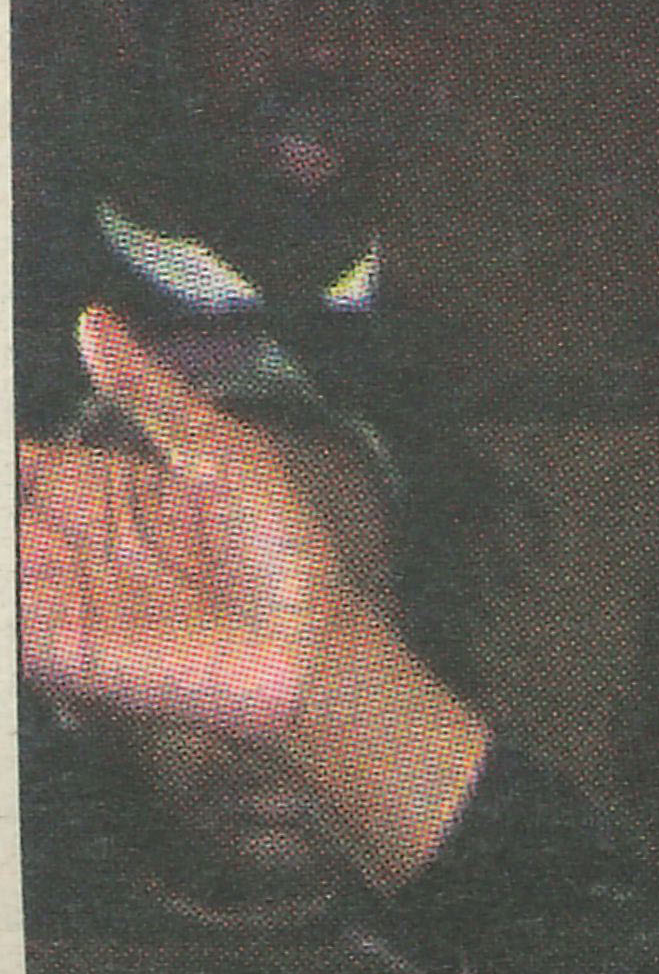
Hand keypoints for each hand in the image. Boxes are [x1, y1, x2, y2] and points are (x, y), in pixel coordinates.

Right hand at [19, 309, 353, 739]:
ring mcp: (54, 596)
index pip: (9, 460)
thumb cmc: (283, 554)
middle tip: (4, 502)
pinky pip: (6, 627)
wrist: (313, 643)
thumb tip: (95, 323)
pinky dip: (1, 603)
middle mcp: (60, 542)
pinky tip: (15, 573)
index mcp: (90, 489)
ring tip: (9, 536)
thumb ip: (149, 392)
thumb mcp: (221, 451)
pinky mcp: (57, 650)